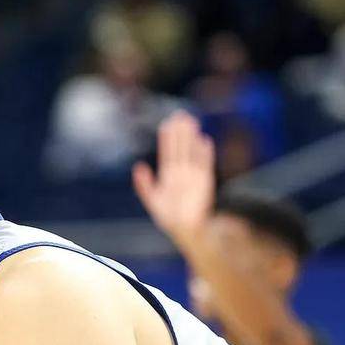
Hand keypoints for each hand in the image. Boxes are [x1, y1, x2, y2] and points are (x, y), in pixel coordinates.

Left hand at [132, 111, 215, 246]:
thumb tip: (139, 166)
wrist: (186, 230)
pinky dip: (205, 154)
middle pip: (181, 149)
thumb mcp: (153, 200)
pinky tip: (204, 141)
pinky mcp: (205, 183)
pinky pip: (205, 165)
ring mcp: (194, 176)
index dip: (168, 138)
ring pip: (192, 153)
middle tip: (181, 114)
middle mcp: (182, 173)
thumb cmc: (170, 217)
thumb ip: (144, 185)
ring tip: (192, 122)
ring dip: (192, 138)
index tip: (167, 123)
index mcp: (169, 175)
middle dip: (181, 133)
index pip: (168, 152)